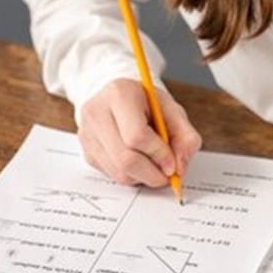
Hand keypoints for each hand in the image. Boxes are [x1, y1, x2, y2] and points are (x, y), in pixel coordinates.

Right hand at [77, 79, 202, 186]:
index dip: (158, 154)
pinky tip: (140, 162)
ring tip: (155, 166)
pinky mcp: (87, 152)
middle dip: (152, 173)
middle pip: (125, 159)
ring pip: (118, 172)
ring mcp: (88, 134)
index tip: (173, 163)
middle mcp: (97, 113)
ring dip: (143, 177)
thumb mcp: (172, 110)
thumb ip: (185, 136)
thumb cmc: (147, 103)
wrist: (118, 98)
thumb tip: (180, 168)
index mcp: (120, 95)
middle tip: (167, 175)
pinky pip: (112, 175)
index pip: (137, 136)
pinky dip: (132, 176)